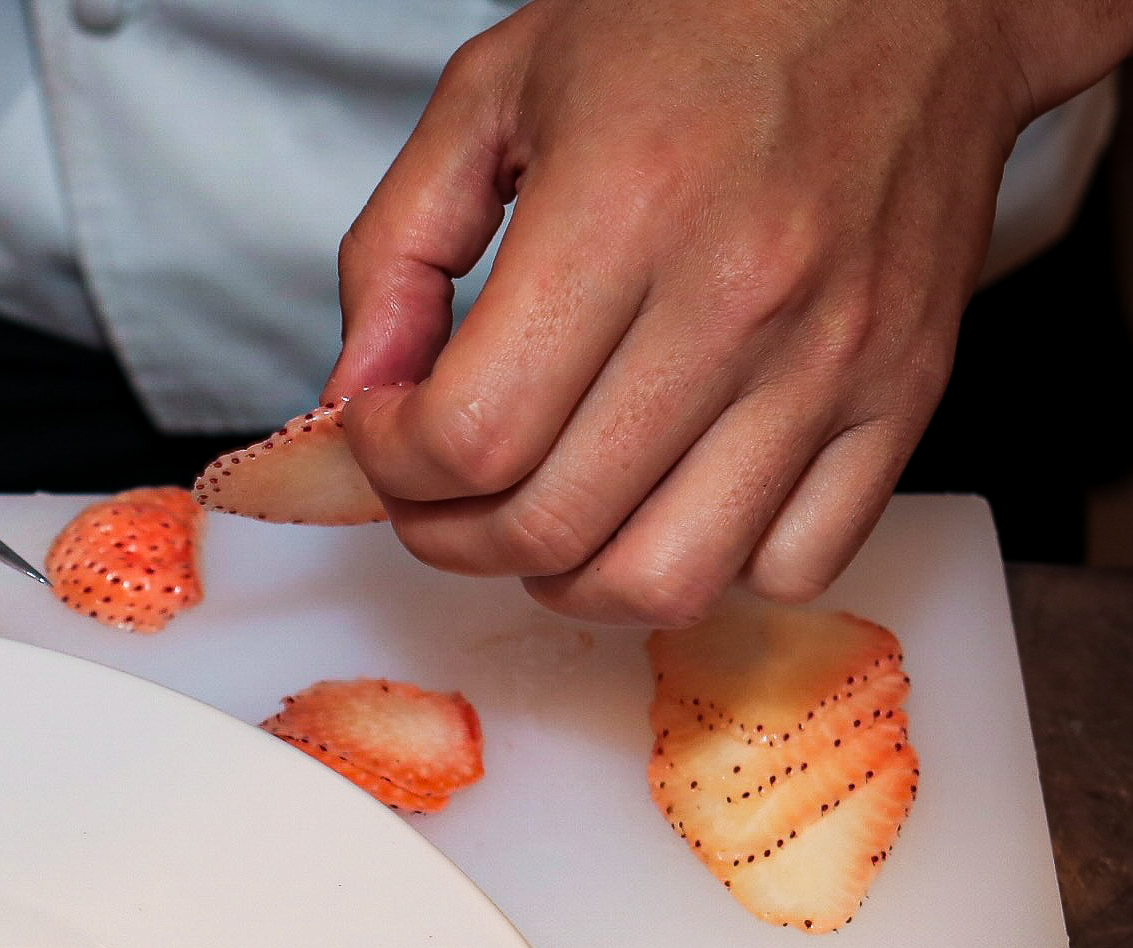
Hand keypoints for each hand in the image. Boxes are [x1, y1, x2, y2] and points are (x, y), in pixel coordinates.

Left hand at [324, 0, 1131, 624]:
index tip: (382, 432)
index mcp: (621, 208)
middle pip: (549, 526)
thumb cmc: (704, 21)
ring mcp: (831, 360)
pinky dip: (711, 569)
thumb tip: (354, 397)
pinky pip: (795, 566)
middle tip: (434, 494)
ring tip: (536, 520)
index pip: (468, 433)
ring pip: (664, 579)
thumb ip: (396, 248)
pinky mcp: (906, 394)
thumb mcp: (498, 88)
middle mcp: (735, 297)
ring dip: (566, 579)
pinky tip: (664, 503)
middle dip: (450, 535)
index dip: (391, 464)